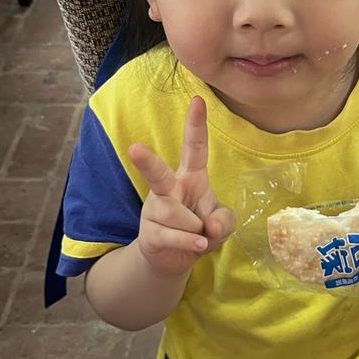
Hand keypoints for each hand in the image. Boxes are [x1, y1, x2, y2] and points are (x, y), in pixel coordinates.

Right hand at [128, 96, 234, 278]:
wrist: (176, 258)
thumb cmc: (200, 230)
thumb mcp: (222, 223)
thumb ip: (224, 220)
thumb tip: (210, 227)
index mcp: (190, 177)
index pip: (195, 148)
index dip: (196, 125)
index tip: (198, 100)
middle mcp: (168, 188)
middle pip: (157, 174)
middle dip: (146, 162)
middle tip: (133, 148)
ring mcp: (155, 210)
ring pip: (178, 216)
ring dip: (197, 230)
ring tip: (197, 235)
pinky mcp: (148, 232)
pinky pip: (174, 235)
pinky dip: (191, 243)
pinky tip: (197, 245)